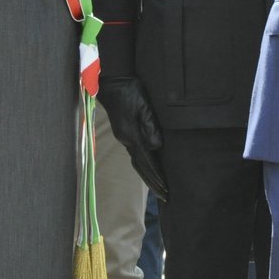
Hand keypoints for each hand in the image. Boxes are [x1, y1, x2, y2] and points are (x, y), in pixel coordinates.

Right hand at [97, 76, 168, 199]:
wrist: (113, 82)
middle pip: (141, 167)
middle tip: (165, 196)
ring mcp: (123, 137)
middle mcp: (126, 139)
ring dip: (148, 176)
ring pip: (137, 162)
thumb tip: (157, 146)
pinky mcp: (124, 132)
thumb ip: (150, 124)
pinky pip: (135, 154)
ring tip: (158, 188)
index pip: (147, 161)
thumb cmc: (130, 91)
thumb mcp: (144, 105)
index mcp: (131, 135)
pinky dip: (142, 165)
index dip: (157, 176)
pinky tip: (148, 168)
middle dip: (153, 182)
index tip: (166, 189)